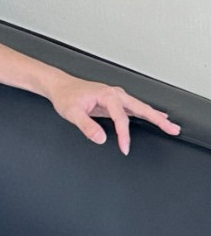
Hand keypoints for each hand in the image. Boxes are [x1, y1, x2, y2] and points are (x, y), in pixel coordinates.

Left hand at [46, 74, 180, 154]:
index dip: (124, 135)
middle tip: (172, 129)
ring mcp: (117, 97)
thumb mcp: (72, 113)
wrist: (61, 87)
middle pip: (142, 107)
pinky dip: (147, 113)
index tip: (124, 148)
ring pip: (141, 107)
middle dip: (158, 119)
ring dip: (157, 116)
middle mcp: (115, 94)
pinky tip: (157, 117)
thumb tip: (101, 138)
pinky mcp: (115, 101)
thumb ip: (86, 126)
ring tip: (170, 126)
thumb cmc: (66, 97)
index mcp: (107, 95)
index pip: (121, 118)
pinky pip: (135, 108)